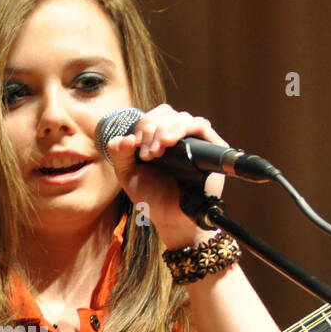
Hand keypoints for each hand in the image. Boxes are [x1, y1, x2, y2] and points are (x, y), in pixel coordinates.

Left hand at [105, 104, 227, 248]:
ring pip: (182, 117)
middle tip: (146, 154)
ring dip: (164, 130)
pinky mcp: (211, 147)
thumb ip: (119, 152)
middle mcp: (179, 136)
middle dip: (151, 128)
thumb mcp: (127, 172)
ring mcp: (196, 140)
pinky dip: (182, 129)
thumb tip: (127, 136)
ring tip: (155, 152)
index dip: (144, 124)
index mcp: (160, 137)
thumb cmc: (152, 196)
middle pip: (167, 113)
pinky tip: (169, 142)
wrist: (169, 218)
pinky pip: (200, 125)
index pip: (155, 115)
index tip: (135, 145)